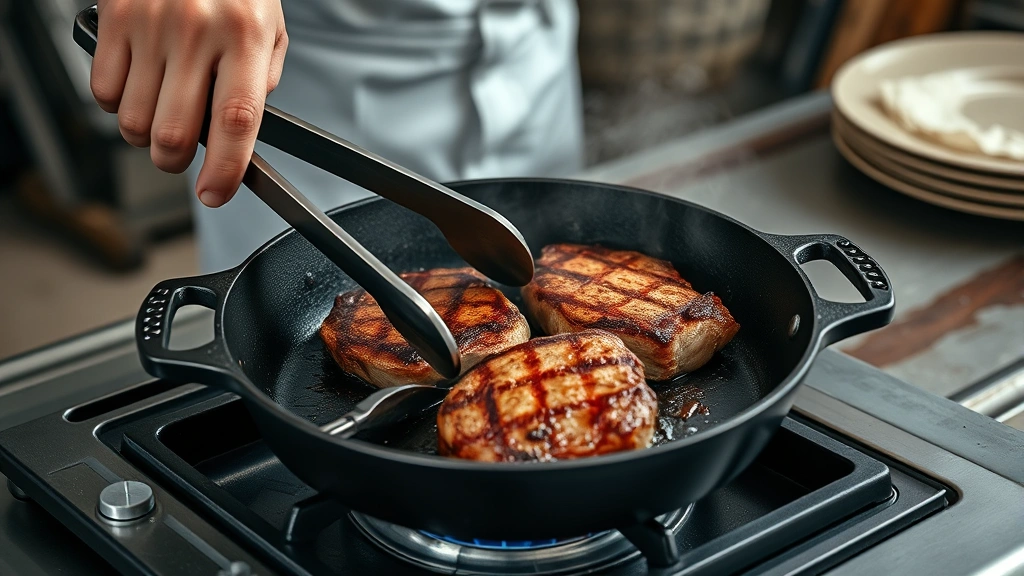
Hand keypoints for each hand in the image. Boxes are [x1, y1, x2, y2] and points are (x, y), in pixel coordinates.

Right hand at [90, 0, 287, 206]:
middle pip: (175, 133)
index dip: (225, 169)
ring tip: (162, 111)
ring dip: (146, 135)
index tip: (215, 193)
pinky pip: (103, 91)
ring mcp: (151, 25)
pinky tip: (138, 85)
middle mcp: (197, 32)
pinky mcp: (114, 18)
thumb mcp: (270, 25)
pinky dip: (117, 104)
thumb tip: (239, 126)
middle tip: (181, 156)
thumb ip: (261, 78)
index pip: (236, 122)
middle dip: (175, 161)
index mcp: (244, 36)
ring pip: (134, 122)